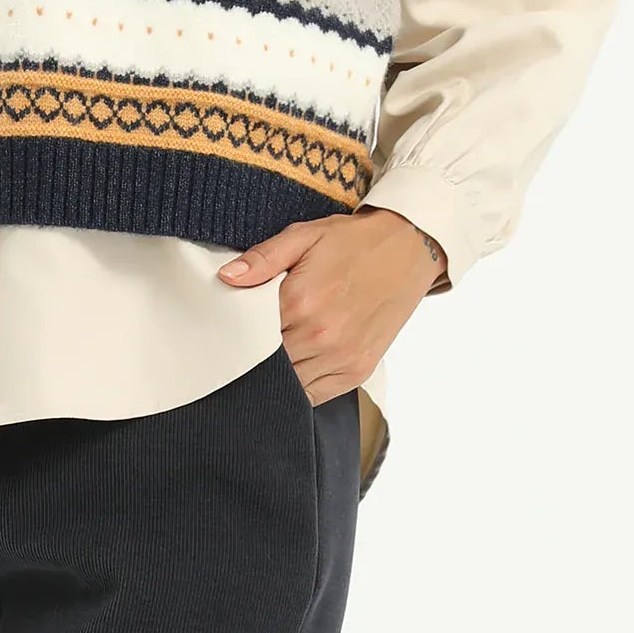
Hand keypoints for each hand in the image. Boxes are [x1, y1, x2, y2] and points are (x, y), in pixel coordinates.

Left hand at [217, 207, 445, 405]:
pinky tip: (296, 365)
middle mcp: (321, 337)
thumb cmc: (352, 242)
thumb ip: (262, 259)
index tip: (229, 328)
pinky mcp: (357, 372)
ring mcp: (342, 359)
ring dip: (275, 374)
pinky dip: (300, 386)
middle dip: (253, 356)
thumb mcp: (303, 236)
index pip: (249, 335)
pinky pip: (315, 396)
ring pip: (289, 385)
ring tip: (273, 352)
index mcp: (301, 302)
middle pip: (266, 364)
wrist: (407, 250)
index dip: (236, 334)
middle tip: (247, 342)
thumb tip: (225, 278)